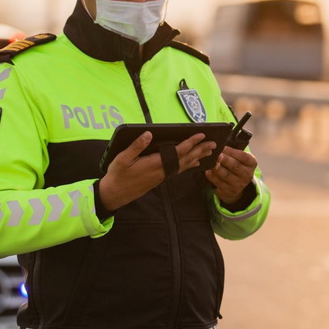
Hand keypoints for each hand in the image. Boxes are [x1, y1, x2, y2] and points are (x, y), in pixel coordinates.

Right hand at [98, 131, 216, 211]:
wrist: (115, 194)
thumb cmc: (117, 175)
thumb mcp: (122, 159)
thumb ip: (136, 146)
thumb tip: (148, 134)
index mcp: (154, 164)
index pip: (177, 152)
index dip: (190, 143)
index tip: (201, 135)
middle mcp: (162, 171)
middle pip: (185, 159)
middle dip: (200, 150)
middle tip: (214, 143)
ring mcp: (161, 176)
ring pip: (184, 166)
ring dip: (197, 157)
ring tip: (209, 152)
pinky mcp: (159, 179)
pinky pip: (179, 170)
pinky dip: (188, 165)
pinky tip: (193, 163)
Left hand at [205, 146, 257, 205]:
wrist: (236, 186)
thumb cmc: (235, 166)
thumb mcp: (239, 158)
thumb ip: (232, 151)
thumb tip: (220, 143)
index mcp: (251, 163)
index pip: (244, 156)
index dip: (233, 152)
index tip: (223, 147)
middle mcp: (247, 175)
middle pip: (235, 166)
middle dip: (225, 159)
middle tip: (217, 155)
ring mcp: (238, 184)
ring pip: (225, 175)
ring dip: (217, 168)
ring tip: (211, 162)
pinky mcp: (228, 191)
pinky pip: (218, 183)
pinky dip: (212, 176)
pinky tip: (207, 171)